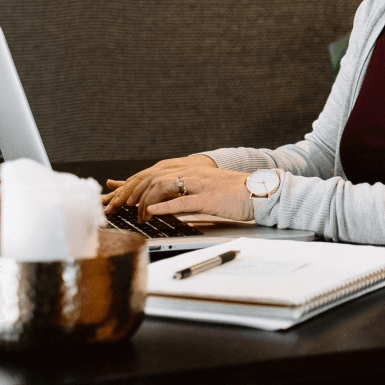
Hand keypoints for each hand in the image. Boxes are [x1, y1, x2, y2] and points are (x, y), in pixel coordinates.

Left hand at [102, 154, 253, 221]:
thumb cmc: (235, 193)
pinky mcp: (208, 199)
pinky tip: (153, 211)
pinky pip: (181, 201)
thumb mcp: (206, 189)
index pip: (155, 174)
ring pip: (163, 187)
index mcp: (191, 171)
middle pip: (153, 178)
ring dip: (146, 202)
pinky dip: (164, 206)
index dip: (136, 185)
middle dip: (134, 193)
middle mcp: (192, 174)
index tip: (125, 198)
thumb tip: (167, 203)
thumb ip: (187, 193)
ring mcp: (199, 185)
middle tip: (125, 207)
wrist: (259, 191)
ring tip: (139, 213)